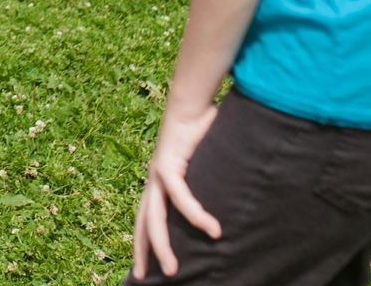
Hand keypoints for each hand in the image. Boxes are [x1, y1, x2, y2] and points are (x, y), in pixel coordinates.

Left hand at [131, 100, 221, 279]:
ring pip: (155, 218)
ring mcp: (158, 173)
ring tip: (175, 270)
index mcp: (158, 182)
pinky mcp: (168, 164)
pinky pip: (181, 196)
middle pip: (144, 223)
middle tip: (146, 278)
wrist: (191, 102)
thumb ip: (207, 185)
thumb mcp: (203, 166)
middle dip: (143, 252)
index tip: (142, 266)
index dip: (142, 241)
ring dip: (163, 245)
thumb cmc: (199, 131)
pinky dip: (195, 215)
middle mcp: (153, 180)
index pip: (146, 218)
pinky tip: (211, 230)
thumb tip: (228, 204)